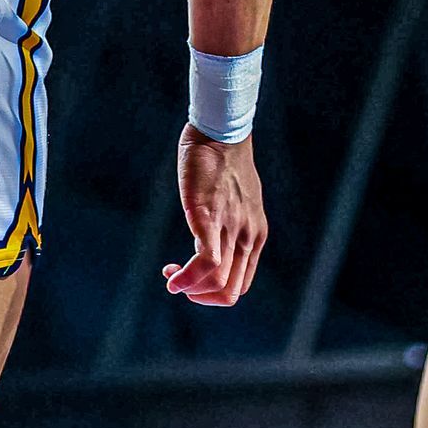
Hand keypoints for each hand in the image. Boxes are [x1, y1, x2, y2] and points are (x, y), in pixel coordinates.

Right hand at [163, 125, 267, 304]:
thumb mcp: (236, 200)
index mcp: (256, 235)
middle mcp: (249, 236)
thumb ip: (229, 224)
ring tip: (172, 276)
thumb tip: (211, 241)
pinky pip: (206, 262)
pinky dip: (187, 278)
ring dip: (190, 289)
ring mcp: (232, 228)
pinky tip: (172, 277)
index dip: (213, 293)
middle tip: (179, 282)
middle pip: (230, 291)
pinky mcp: (210, 217)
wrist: (221, 130)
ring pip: (217, 282)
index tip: (192, 279)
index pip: (240, 286)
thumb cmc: (224, 161)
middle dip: (201, 296)